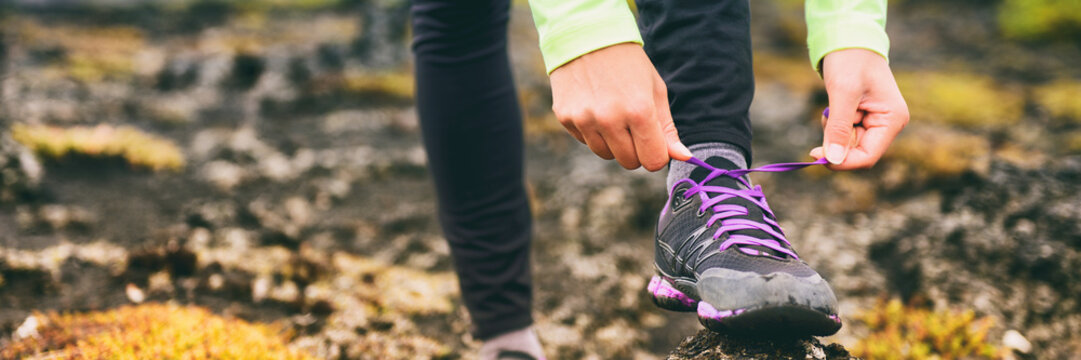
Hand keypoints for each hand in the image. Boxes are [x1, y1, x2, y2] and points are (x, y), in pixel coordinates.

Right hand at [549, 43, 691, 170]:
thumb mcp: (655, 90)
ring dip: (613, 142)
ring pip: (605, 154)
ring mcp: (585, 120)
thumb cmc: (628, 64)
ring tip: (612, 113)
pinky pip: (585, 141)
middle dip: (635, 149)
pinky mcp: (566, 118)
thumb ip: (667, 128)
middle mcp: (610, 119)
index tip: (654, 141)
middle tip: (632, 124)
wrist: (586, 37)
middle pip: (630, 162)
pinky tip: (594, 106)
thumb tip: (683, 157)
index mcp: (639, 111)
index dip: (656, 153)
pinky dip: (592, 131)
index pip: (653, 161)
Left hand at [810, 49, 908, 169]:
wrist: (848, 38)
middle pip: (857, 153)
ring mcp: (877, 122)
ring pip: (848, 144)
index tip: (817, 155)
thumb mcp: (842, 94)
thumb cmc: (849, 61)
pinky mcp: (864, 119)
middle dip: (836, 141)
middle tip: (826, 117)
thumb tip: (832, 160)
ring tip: (832, 106)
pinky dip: (833, 125)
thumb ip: (838, 128)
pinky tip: (834, 106)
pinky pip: (844, 134)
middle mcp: (888, 124)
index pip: (868, 157)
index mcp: (892, 120)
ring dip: (833, 132)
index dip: (842, 162)